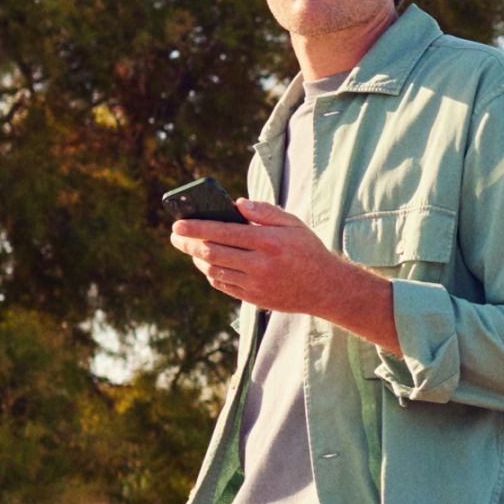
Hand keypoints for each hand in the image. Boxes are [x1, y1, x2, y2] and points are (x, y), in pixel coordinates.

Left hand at [172, 200, 402, 351]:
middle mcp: (260, 264)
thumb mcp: (294, 224)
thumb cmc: (308, 251)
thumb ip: (265, 211)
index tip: (177, 224)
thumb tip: (236, 204)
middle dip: (188, 243)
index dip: (195, 227)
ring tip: (191, 250)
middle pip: (211, 253)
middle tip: (176, 236)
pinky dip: (211, 274)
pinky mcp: (255, 298)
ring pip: (214, 271)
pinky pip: (224, 285)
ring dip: (198, 260)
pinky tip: (209, 266)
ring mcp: (256, 284)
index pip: (222, 232)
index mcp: (268, 242)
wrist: (327, 289)